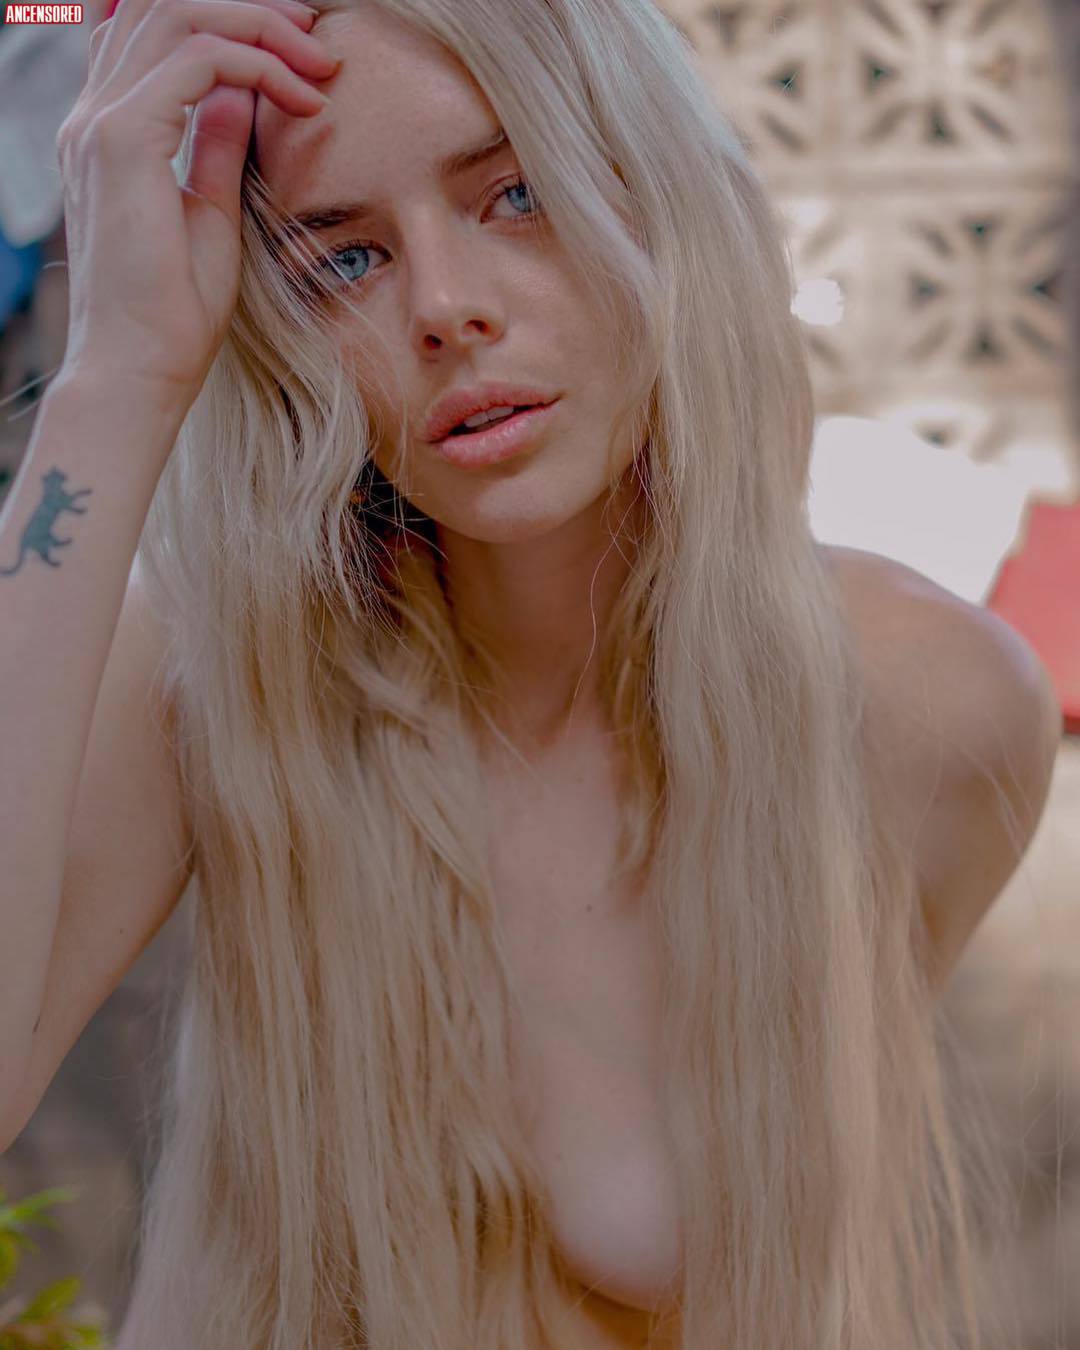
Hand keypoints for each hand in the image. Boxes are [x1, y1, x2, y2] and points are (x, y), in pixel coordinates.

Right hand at [56, 0, 338, 414]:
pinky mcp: (122, 142)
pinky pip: (198, 60)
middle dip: (250, 11)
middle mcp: (93, 116)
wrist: (140, 369)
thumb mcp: (209, 214)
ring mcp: (101, 124)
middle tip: (314, 39)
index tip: (298, 55)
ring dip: (259, 27)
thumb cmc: (174, 314)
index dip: (229, 23)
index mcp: (109, 132)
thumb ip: (215, 147)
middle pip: (164, 6)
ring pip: (178, 14)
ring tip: (316, 63)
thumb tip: (239, 93)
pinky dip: (258, 65)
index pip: (154, 34)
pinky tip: (302, 101)